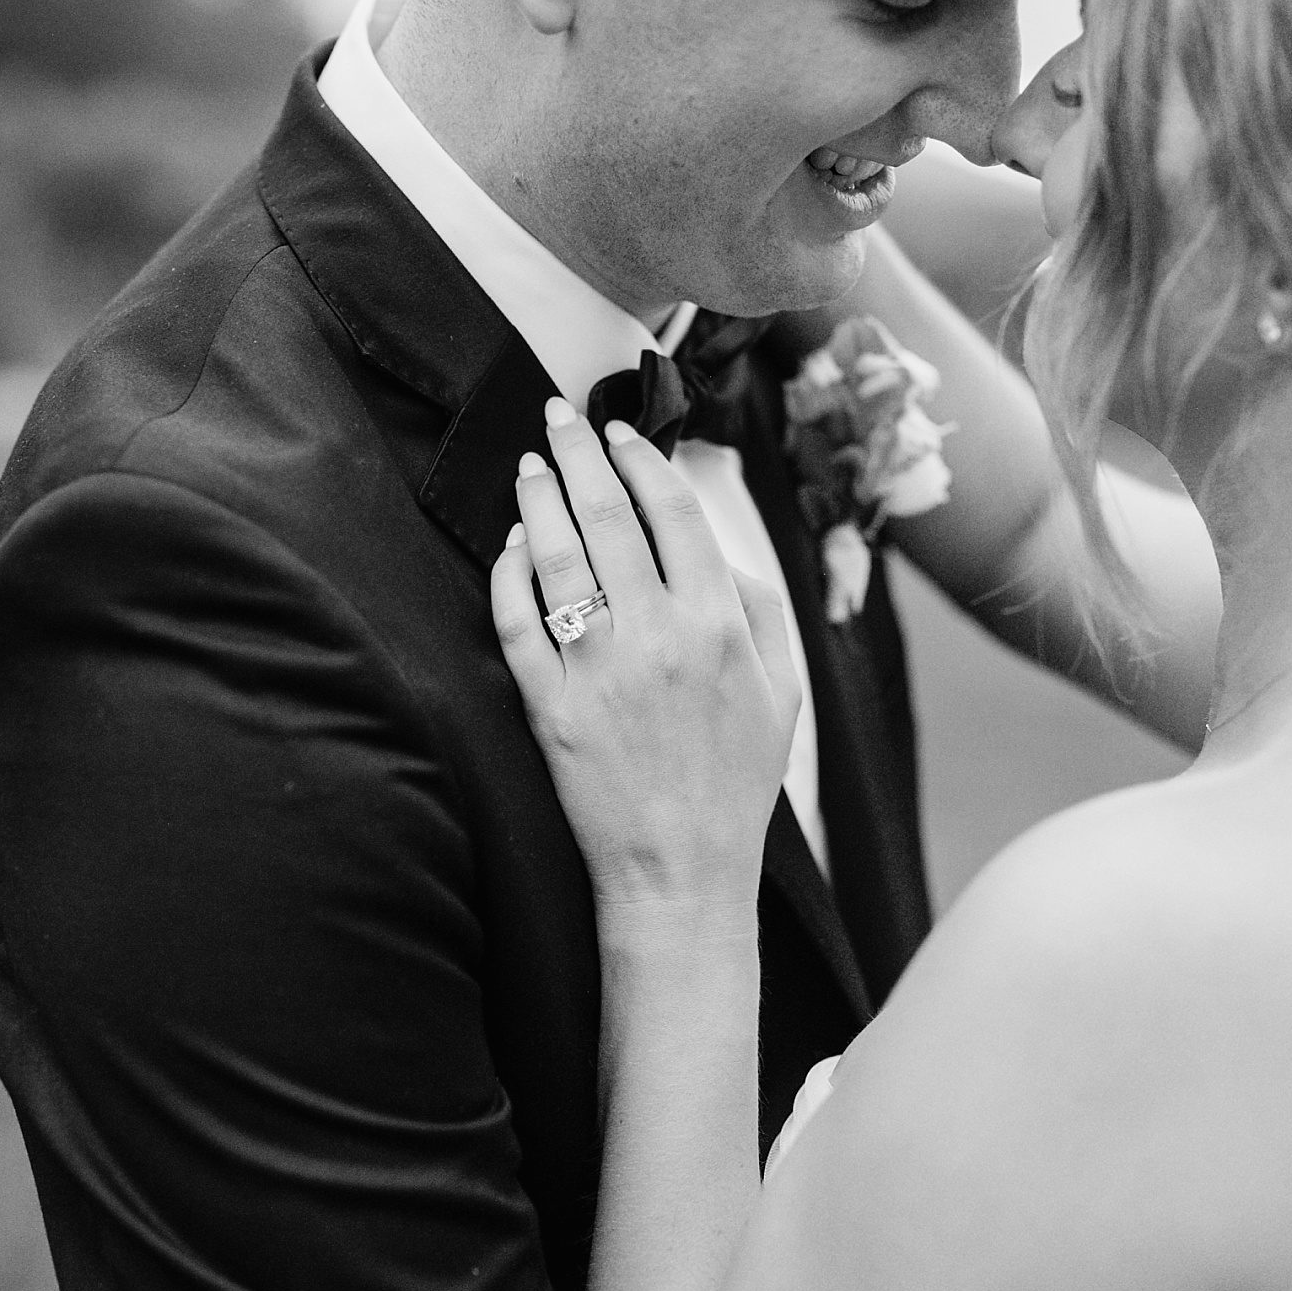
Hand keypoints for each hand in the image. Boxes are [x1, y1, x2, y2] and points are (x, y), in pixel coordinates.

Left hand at [491, 401, 800, 919]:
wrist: (681, 872)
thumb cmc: (734, 783)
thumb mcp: (781, 693)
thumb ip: (758, 610)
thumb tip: (715, 550)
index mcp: (719, 624)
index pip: (673, 511)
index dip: (643, 460)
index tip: (623, 432)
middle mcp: (657, 635)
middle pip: (609, 515)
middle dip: (580, 454)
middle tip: (559, 418)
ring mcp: (598, 670)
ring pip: (558, 556)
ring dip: (540, 499)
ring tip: (530, 467)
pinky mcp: (550, 706)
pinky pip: (517, 621)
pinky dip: (511, 573)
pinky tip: (512, 546)